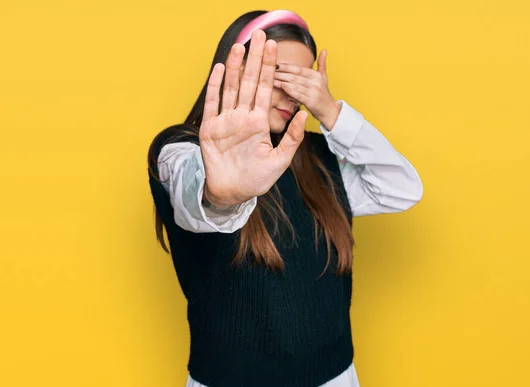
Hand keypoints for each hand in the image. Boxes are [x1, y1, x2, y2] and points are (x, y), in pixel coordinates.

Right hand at [198, 30, 308, 207]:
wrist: (233, 193)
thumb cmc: (256, 179)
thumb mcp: (280, 160)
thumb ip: (292, 138)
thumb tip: (304, 115)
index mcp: (260, 122)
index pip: (266, 89)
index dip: (271, 69)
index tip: (275, 48)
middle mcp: (243, 117)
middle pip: (250, 82)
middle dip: (255, 59)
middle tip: (260, 35)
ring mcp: (226, 121)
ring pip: (231, 88)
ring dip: (236, 67)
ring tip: (240, 46)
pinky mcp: (210, 128)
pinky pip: (213, 104)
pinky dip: (216, 86)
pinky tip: (221, 69)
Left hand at [273, 50, 340, 129]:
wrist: (330, 112)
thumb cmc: (323, 95)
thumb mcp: (324, 78)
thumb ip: (322, 64)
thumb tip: (324, 50)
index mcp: (316, 75)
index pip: (298, 69)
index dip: (285, 66)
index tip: (273, 63)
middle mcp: (315, 82)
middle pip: (294, 76)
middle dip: (280, 73)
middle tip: (266, 70)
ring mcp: (314, 91)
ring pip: (295, 84)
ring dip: (281, 81)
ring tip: (270, 79)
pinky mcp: (312, 102)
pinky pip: (299, 94)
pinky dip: (290, 90)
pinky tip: (281, 87)